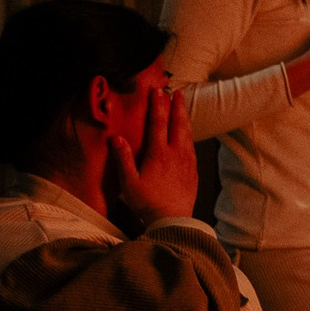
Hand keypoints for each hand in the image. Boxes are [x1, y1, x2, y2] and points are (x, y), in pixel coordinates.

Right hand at [106, 87, 198, 227]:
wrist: (173, 219)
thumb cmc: (147, 202)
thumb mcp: (129, 182)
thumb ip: (123, 158)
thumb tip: (116, 137)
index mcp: (159, 153)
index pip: (158, 122)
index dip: (158, 105)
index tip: (158, 91)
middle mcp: (176, 153)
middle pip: (178, 123)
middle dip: (177, 106)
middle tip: (178, 92)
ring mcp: (187, 161)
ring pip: (188, 133)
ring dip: (185, 118)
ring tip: (184, 107)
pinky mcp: (193, 170)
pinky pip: (192, 146)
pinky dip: (189, 135)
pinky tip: (188, 135)